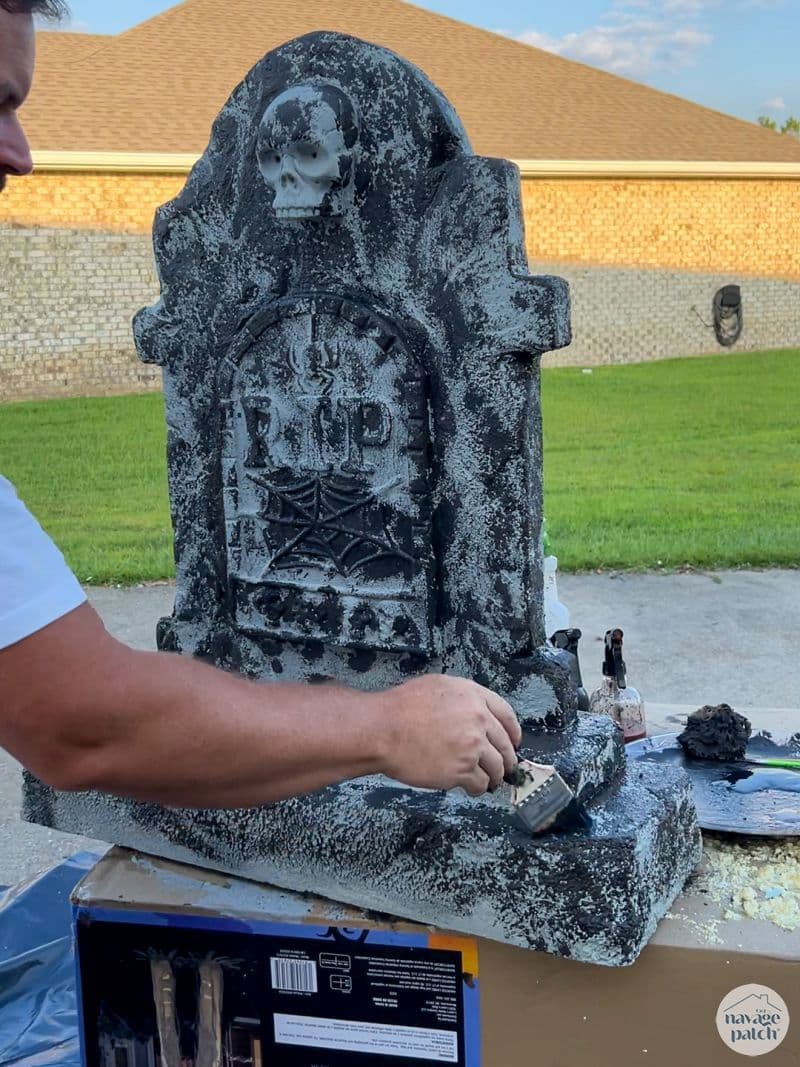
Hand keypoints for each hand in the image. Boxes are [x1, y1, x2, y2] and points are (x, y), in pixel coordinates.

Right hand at [376, 675, 521, 795]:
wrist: (382, 730)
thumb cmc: (400, 708)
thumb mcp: (437, 687)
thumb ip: (463, 699)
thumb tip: (475, 712)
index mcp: (473, 696)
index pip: (507, 715)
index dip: (513, 732)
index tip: (514, 742)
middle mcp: (478, 719)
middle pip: (505, 745)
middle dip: (506, 758)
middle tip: (501, 767)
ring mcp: (472, 746)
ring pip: (497, 767)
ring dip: (493, 776)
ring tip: (486, 781)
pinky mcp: (462, 770)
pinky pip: (480, 783)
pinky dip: (477, 788)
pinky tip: (469, 787)